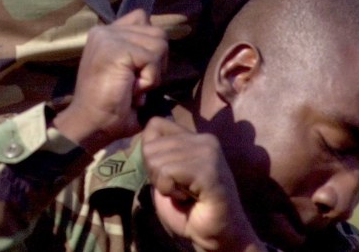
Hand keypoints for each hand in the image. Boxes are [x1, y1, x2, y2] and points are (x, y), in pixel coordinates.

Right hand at [53, 9, 167, 152]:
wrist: (91, 124)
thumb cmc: (110, 106)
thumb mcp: (128, 71)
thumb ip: (139, 50)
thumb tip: (161, 42)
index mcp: (105, 34)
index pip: (142, 18)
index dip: (150, 45)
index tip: (135, 69)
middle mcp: (104, 30)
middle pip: (157, 32)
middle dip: (156, 62)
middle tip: (134, 82)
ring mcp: (108, 37)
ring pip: (160, 44)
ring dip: (153, 72)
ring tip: (132, 86)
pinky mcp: (116, 49)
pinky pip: (153, 59)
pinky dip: (149, 79)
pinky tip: (131, 89)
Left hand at [143, 117, 262, 250]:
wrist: (217, 234)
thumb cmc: (189, 208)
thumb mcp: (165, 174)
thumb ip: (157, 153)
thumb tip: (141, 138)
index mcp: (195, 137)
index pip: (154, 125)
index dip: (150, 152)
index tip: (169, 174)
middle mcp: (204, 139)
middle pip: (150, 147)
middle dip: (156, 174)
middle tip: (180, 188)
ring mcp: (209, 153)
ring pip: (156, 162)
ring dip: (165, 185)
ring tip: (186, 194)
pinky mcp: (209, 170)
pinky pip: (167, 174)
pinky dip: (171, 192)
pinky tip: (190, 198)